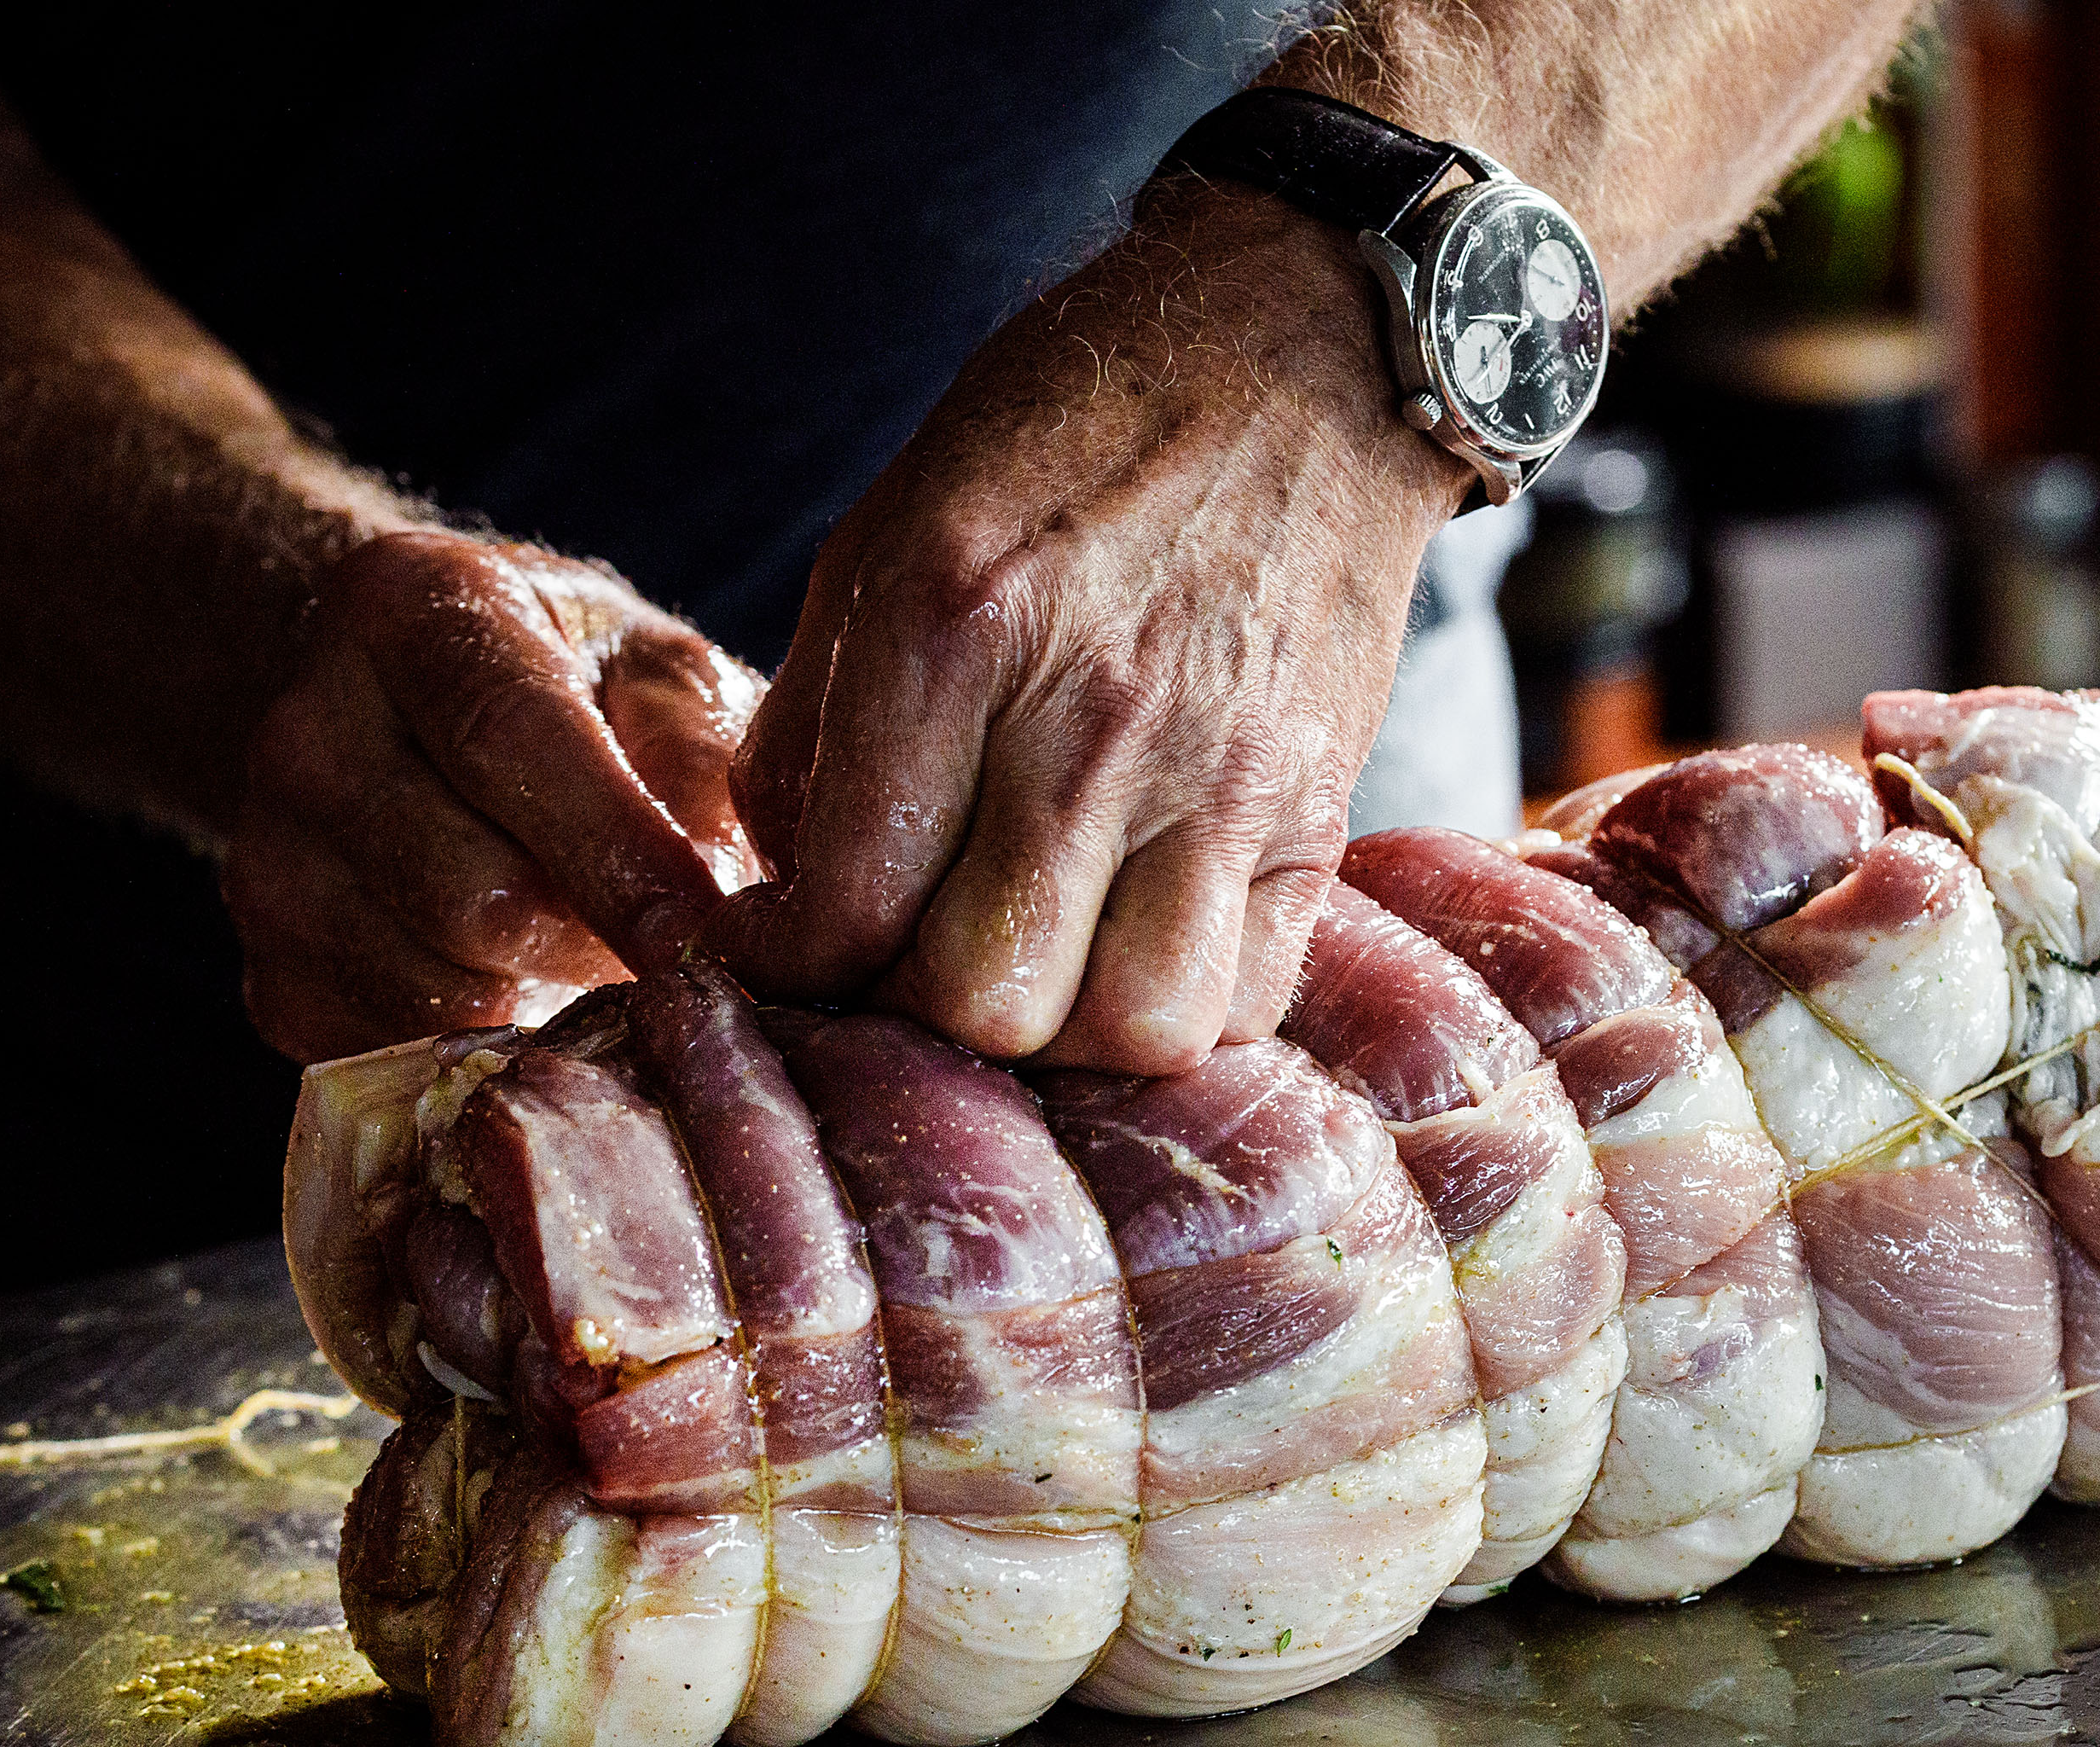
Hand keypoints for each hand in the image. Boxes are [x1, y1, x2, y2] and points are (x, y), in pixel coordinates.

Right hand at [225, 530, 760, 1061]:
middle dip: (596, 940)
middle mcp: (306, 734)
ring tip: (595, 949)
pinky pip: (404, 1048)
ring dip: (548, 995)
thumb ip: (696, 742)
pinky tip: (525, 982)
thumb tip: (723, 875)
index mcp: (405, 609)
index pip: (505, 737)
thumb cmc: (568, 684)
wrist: (397, 717)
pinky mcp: (270, 978)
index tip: (699, 928)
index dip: (612, 849)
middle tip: (674, 947)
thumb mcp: (650, 662)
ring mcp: (267, 864)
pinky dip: (490, 1041)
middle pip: (471, 892)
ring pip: (440, 992)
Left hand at [703, 180, 1469, 1072]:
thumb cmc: (1075, 434)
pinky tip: (1129, 956)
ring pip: (1131, 1029)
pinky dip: (1179, 1013)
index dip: (791, 969)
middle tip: (903, 969)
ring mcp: (1222, 771)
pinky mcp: (1319, 808)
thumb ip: (814, 721)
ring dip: (1062, 1039)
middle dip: (919, 1017)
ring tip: (1029, 978)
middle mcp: (1092, 713)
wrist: (1301, 354)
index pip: (850, 906)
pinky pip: (1249, 996)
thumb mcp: (890, 530)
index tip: (786, 958)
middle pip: (987, 999)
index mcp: (954, 625)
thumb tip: (781, 890)